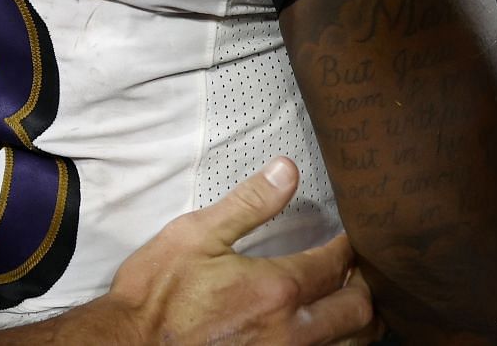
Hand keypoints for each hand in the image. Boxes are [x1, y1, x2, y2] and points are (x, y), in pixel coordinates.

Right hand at [101, 157, 376, 345]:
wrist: (132, 344)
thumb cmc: (159, 291)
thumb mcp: (195, 235)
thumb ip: (248, 204)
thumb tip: (288, 170)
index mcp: (276, 288)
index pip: (335, 264)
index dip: (349, 246)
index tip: (349, 235)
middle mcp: (293, 330)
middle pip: (359, 310)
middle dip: (364, 284)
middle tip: (356, 268)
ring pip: (351, 343)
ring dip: (359, 321)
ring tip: (352, 301)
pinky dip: (336, 342)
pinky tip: (326, 331)